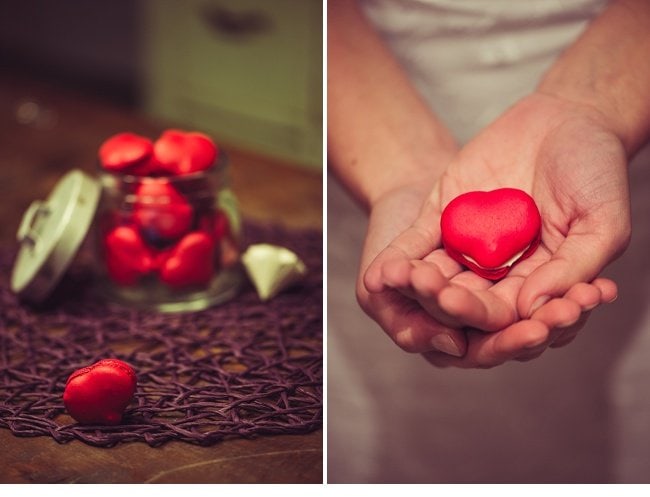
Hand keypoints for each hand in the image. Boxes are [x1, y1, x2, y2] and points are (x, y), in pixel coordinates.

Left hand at [365, 92, 628, 364]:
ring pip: (436, 280)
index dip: (501, 325)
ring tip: (407, 282)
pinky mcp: (440, 221)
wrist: (565, 119)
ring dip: (419, 287)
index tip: (492, 316)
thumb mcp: (602, 222)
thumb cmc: (594, 171)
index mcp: (535, 284)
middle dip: (454, 305)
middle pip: (467, 305)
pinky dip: (399, 259)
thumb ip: (572, 268)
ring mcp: (466, 249)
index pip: (512, 318)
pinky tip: (380, 272)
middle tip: (445, 297)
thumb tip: (532, 309)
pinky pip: (415, 246)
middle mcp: (496, 274)